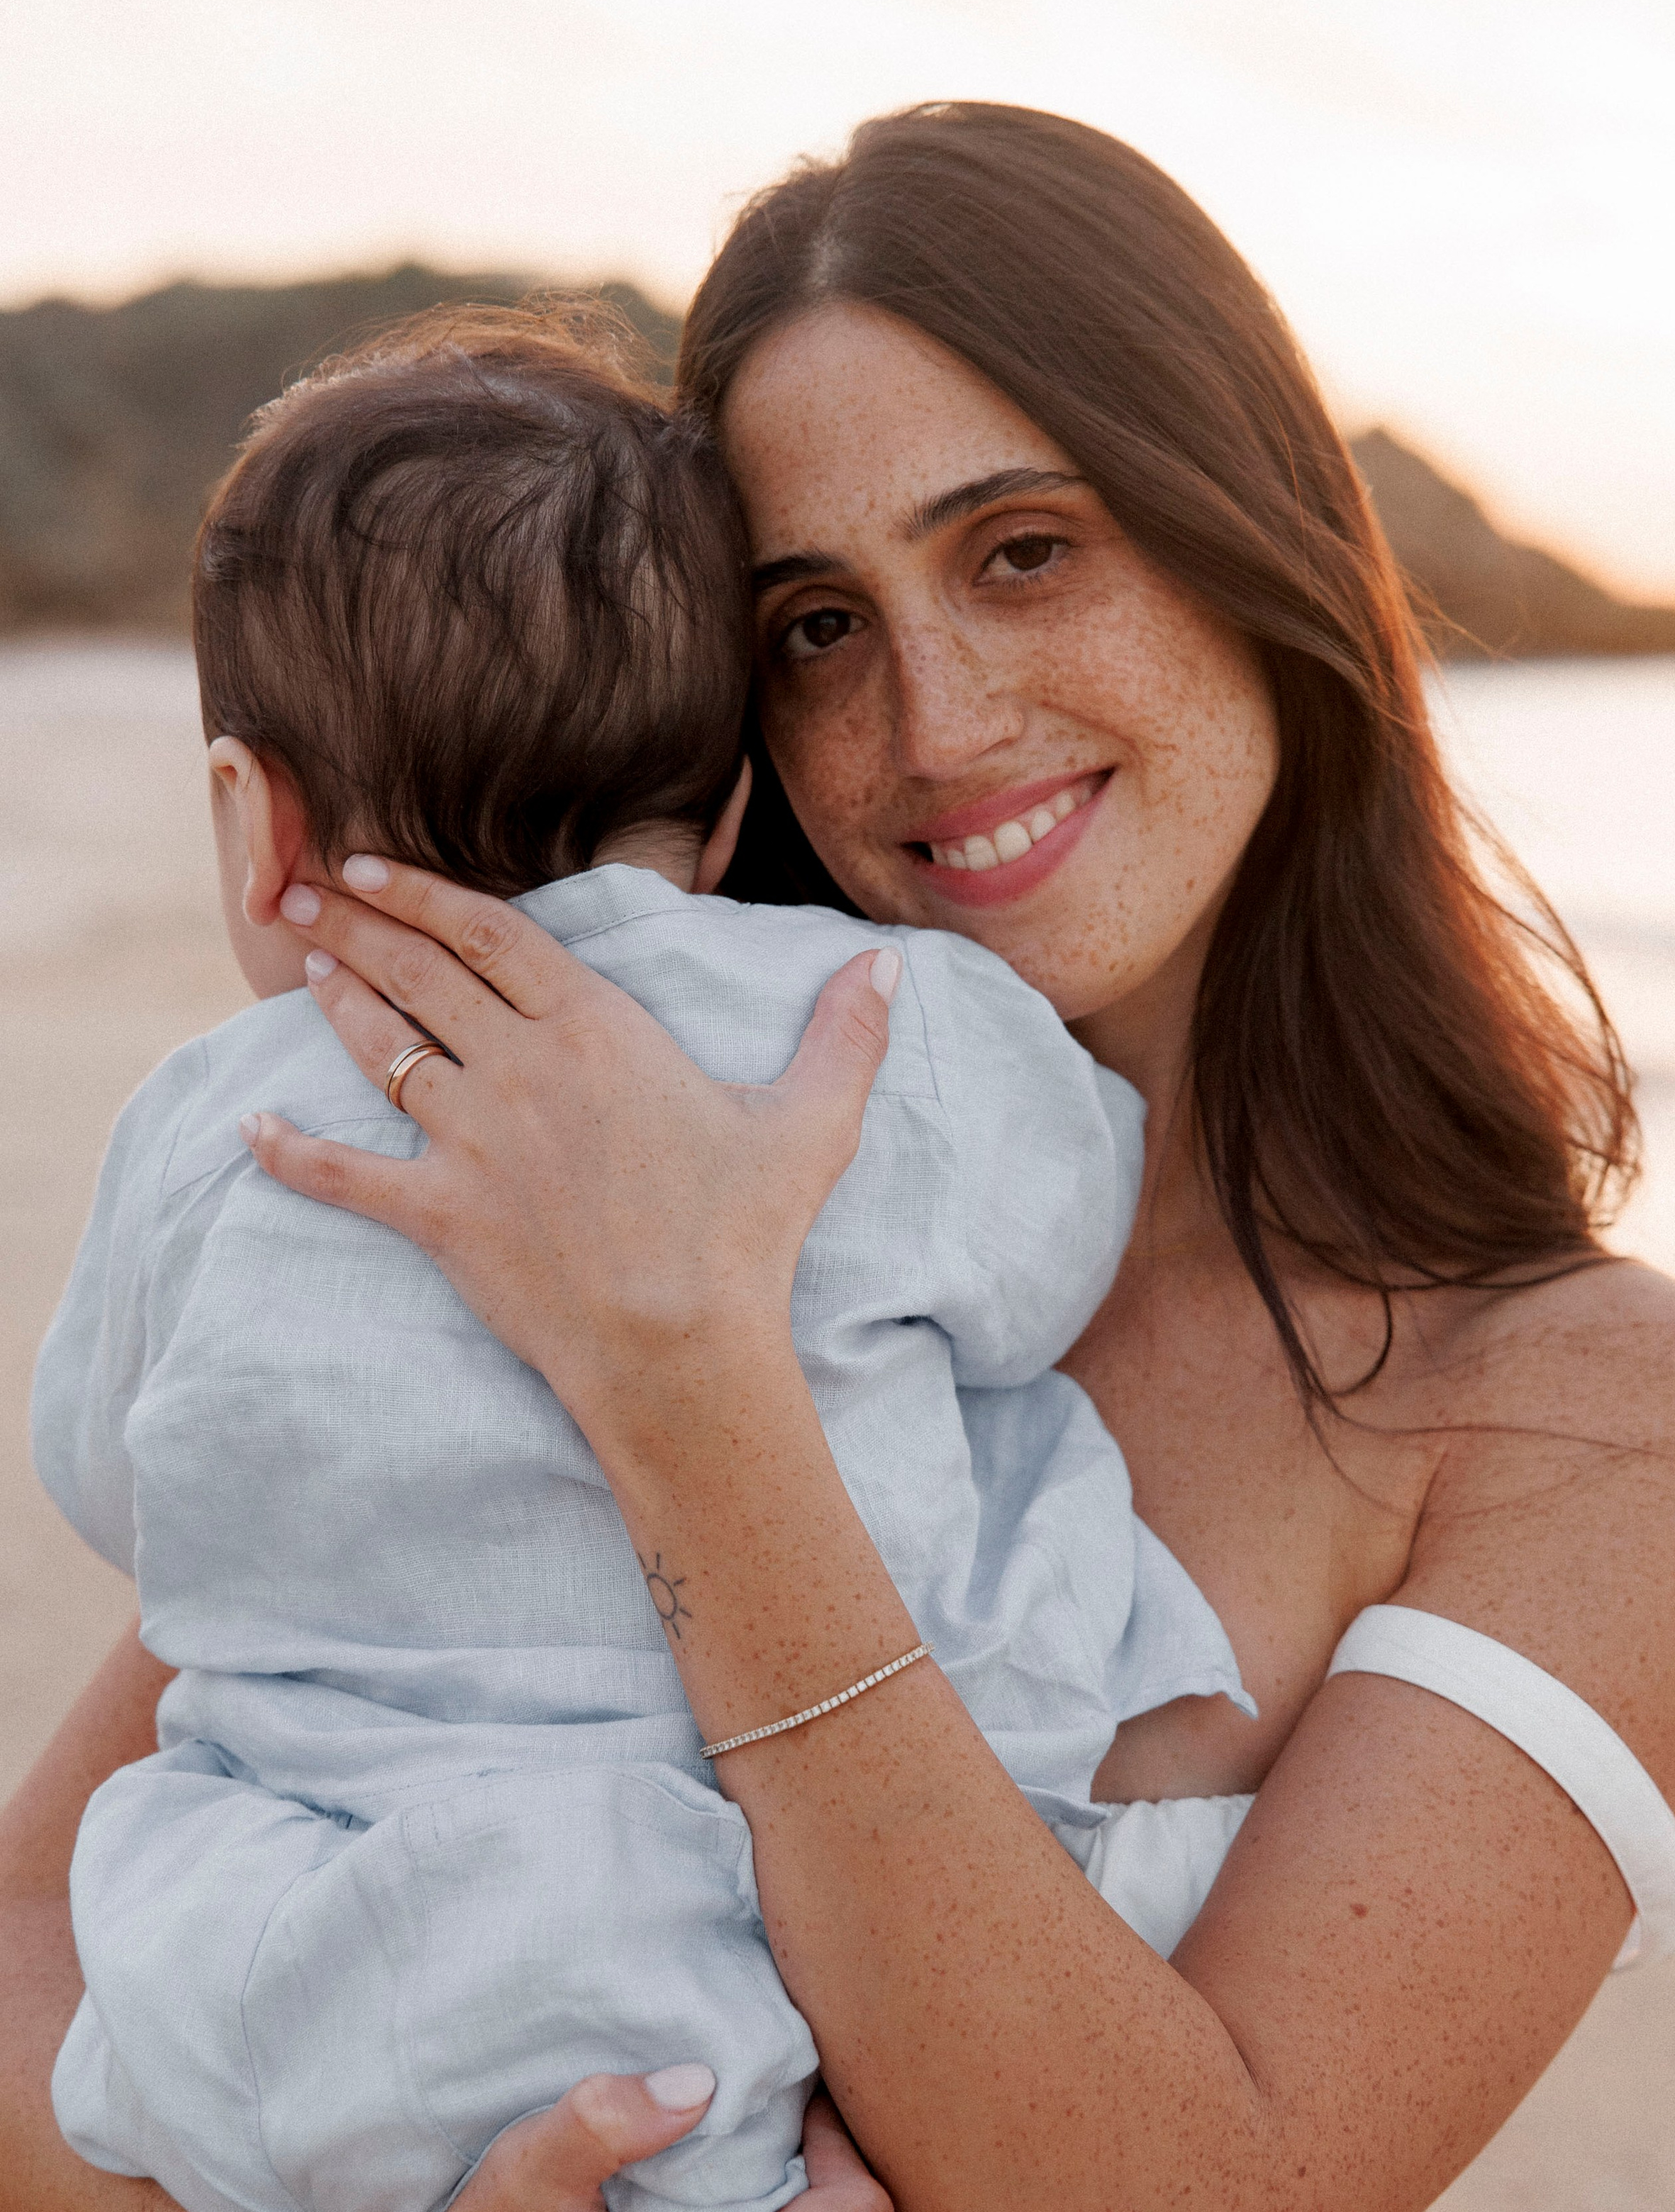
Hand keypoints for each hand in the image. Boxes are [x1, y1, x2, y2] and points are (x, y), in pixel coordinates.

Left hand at [248, 859, 897, 1433]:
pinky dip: (292, 1155)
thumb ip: (845, 1036)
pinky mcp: (441, 1218)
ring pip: (381, 1049)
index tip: (368, 864)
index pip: (491, 934)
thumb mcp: (811, 1124)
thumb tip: (886, 966)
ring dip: (334, 999)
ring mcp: (473, 1141)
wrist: (682, 1347)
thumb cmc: (746, 1235)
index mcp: (597, 1030)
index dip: (422, 892)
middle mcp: (521, 1069)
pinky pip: (346, 1177)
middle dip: (352, 923)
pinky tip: (250, 1133)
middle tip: (297, 890)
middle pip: (419, 974)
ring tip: (297, 963)